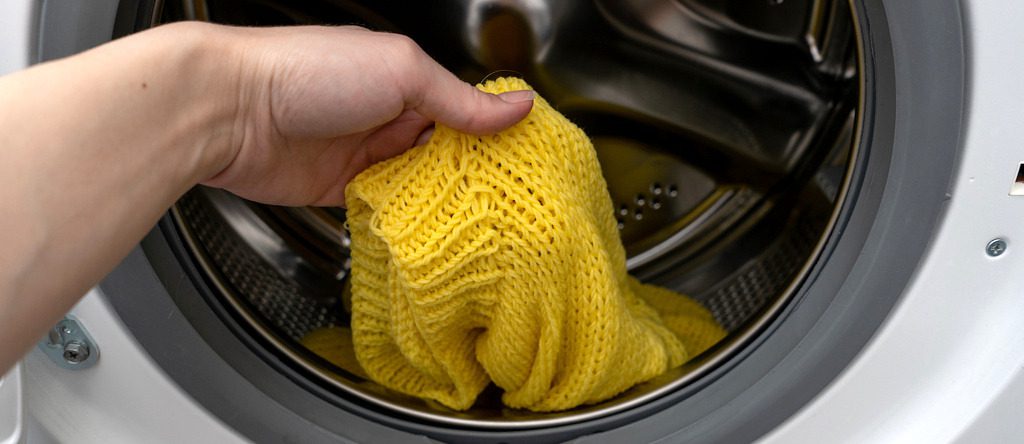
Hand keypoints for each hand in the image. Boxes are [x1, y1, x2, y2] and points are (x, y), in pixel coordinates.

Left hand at [201, 25, 534, 205]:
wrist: (228, 110)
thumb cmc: (304, 71)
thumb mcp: (400, 72)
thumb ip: (459, 98)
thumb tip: (518, 106)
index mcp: (402, 77)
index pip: (462, 108)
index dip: (492, 134)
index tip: (524, 161)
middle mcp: (384, 113)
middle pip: (443, 150)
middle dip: (471, 173)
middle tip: (507, 199)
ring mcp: (361, 153)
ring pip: (417, 183)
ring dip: (441, 200)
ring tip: (478, 221)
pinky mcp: (338, 189)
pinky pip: (383, 208)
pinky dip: (404, 219)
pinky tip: (430, 230)